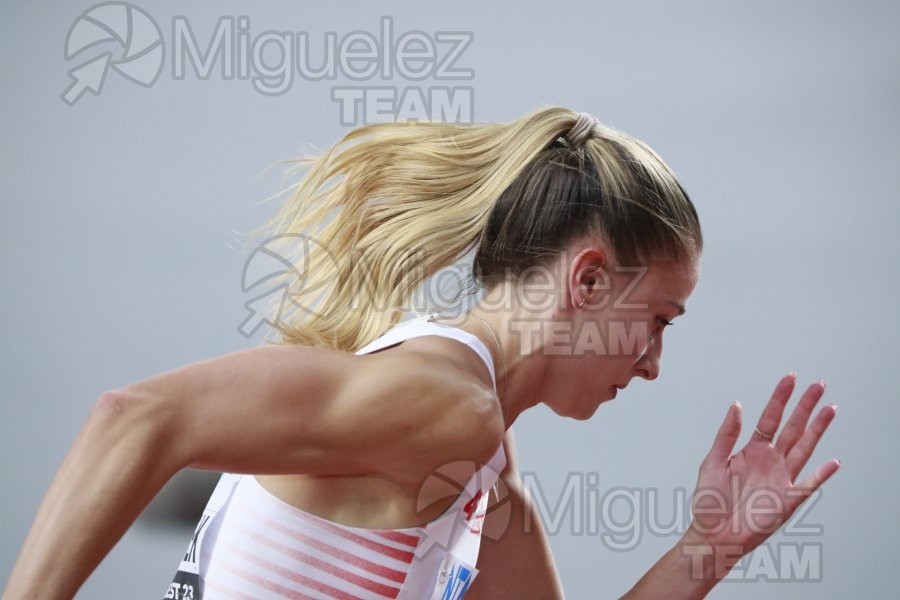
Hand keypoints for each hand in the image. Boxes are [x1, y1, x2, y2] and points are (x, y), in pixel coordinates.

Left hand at [685, 374, 839, 573]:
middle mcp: (769, 461)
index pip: (770, 418)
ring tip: (829, 409)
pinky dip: (821, 474)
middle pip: (792, 428)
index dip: (780, 398)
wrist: (713, 535)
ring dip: (817, 430)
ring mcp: (781, 479)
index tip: (791, 378)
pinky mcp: (788, 500)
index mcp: (751, 450)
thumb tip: (737, 405)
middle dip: (805, 406)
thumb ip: (726, 434)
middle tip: (819, 385)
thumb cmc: (709, 501)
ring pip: (804, 448)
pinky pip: (808, 485)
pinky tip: (833, 461)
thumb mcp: (711, 461)